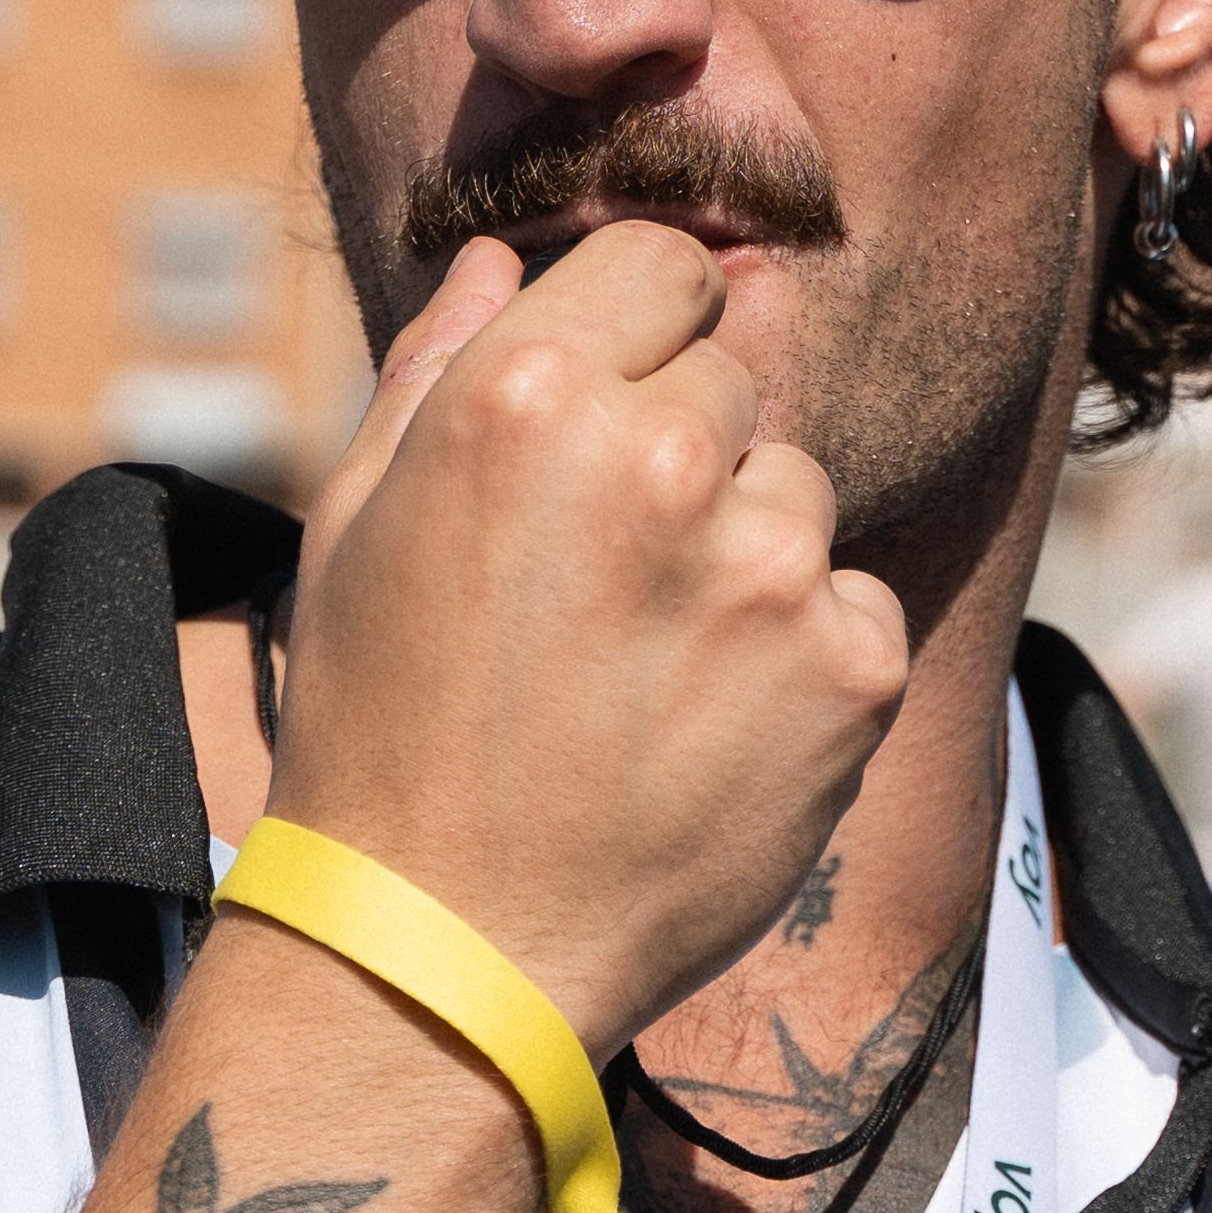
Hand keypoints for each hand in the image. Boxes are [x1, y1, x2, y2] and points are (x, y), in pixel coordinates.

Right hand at [264, 227, 911, 1054]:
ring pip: (798, 493)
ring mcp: (770, 563)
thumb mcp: (358, 528)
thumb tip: (497, 260)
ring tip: (645, 673)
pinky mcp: (852, 663)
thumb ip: (437, 370)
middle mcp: (659, 457)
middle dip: (682, 455)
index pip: (664, 266)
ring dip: (745, 558)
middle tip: (600, 587)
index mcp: (527, 396)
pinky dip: (804, 659)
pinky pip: (853, 605)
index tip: (613, 415)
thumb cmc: (381, 733)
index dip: (640, 335)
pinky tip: (709, 731)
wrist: (449, 952)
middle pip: (734, 380)